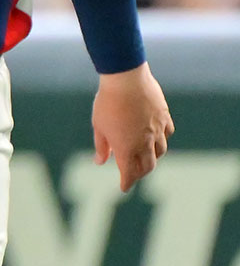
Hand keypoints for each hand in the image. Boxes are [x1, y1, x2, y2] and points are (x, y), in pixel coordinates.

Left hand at [92, 62, 173, 191]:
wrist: (125, 78)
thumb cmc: (107, 102)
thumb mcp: (99, 125)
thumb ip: (102, 146)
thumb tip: (100, 162)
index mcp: (127, 148)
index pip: (129, 173)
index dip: (127, 182)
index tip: (124, 187)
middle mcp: (145, 142)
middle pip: (148, 166)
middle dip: (140, 173)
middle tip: (133, 174)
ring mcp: (158, 129)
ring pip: (160, 151)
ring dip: (152, 157)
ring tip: (145, 156)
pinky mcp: (164, 116)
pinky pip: (167, 133)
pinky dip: (162, 139)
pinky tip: (157, 137)